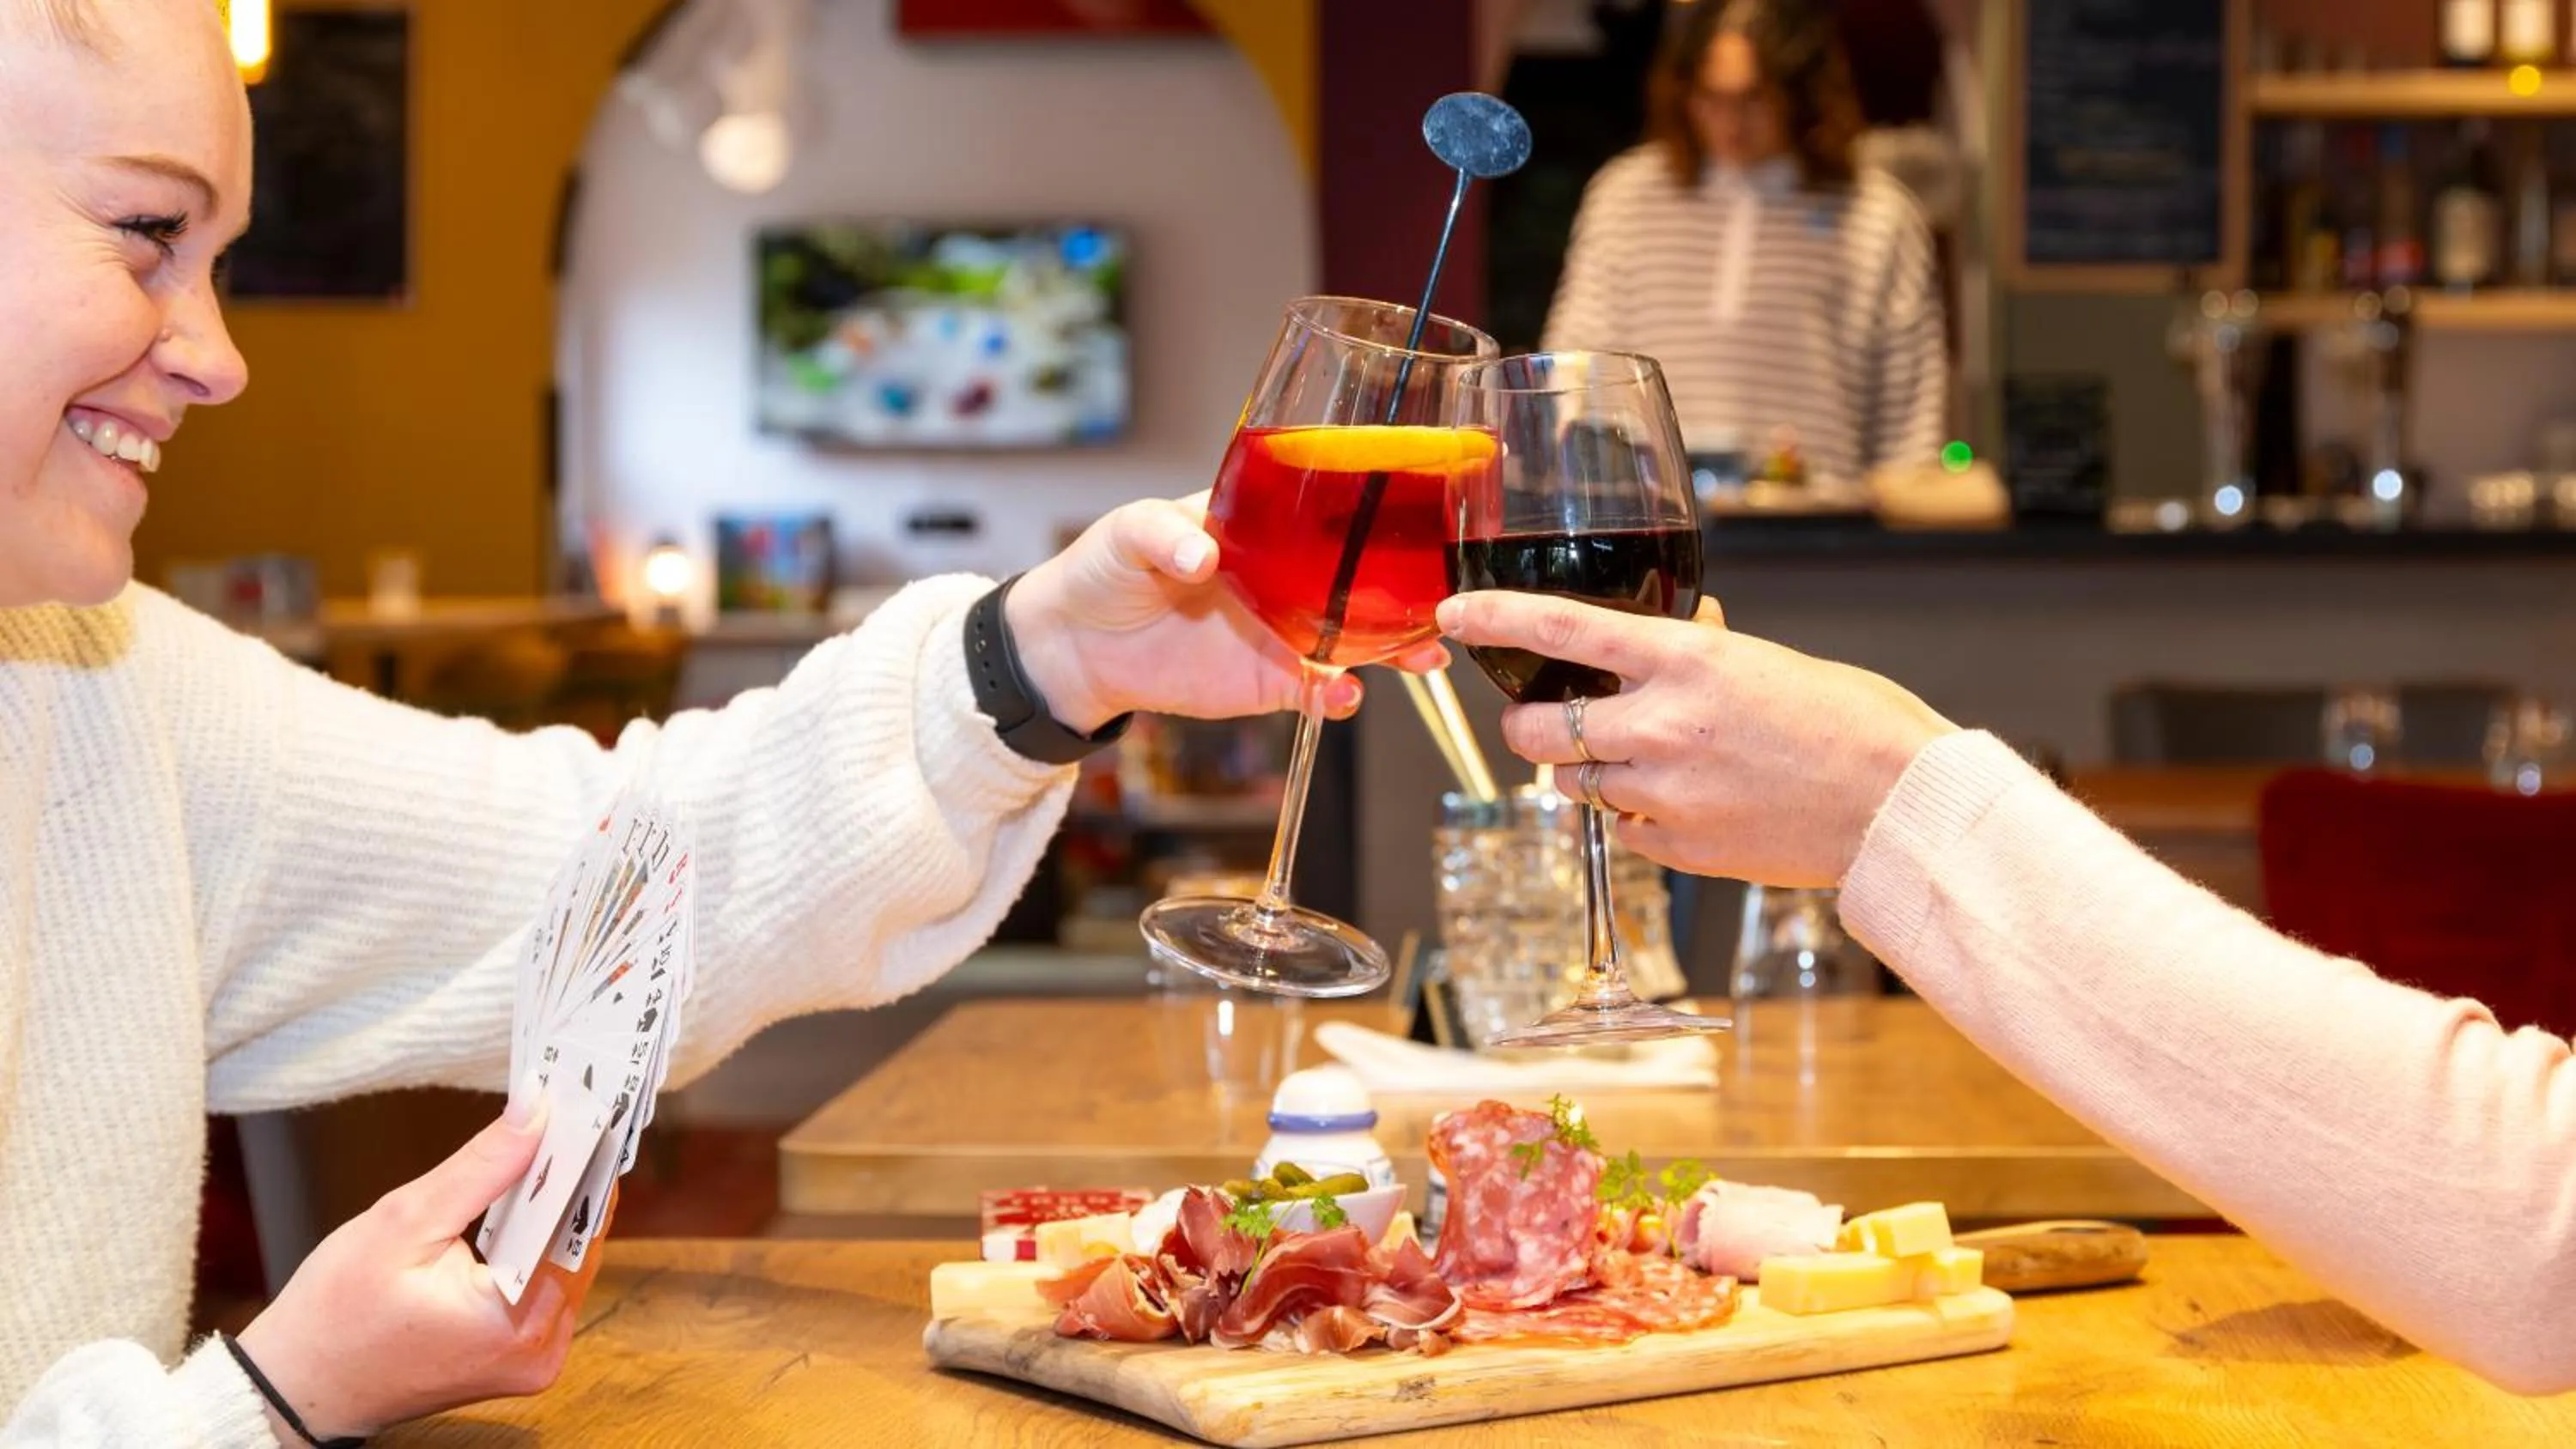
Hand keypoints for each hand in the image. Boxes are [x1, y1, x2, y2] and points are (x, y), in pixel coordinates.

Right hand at [233, 1105, 614, 1437]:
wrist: (296, 1386)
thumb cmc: (334, 1315)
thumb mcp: (404, 1223)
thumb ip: (481, 1167)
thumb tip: (535, 1111)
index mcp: (519, 1324)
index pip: (578, 1227)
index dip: (582, 1165)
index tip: (586, 1112)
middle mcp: (539, 1351)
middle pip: (576, 1245)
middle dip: (568, 1183)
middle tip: (561, 1116)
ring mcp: (531, 1360)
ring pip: (562, 1262)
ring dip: (552, 1212)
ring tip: (544, 1148)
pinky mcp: (516, 1356)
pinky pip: (542, 1285)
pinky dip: (533, 1244)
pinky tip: (521, 1202)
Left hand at [1005, 495, 1447, 731]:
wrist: (1076, 648)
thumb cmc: (1104, 569)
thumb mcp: (1130, 532)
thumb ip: (1166, 534)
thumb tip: (1202, 553)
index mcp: (1263, 527)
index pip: (1329, 517)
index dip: (1374, 522)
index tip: (1414, 527)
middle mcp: (1286, 577)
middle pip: (1361, 581)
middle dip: (1409, 593)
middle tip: (1444, 603)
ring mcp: (1283, 630)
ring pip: (1356, 639)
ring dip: (1393, 649)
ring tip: (1423, 656)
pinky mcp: (1269, 680)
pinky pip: (1318, 691)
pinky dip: (1338, 698)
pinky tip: (1346, 699)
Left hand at [1436, 593, 1956, 886]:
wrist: (1897, 803)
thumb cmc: (1851, 721)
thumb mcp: (1766, 661)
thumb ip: (1699, 652)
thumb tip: (1667, 636)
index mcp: (1685, 660)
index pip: (1561, 628)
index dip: (1496, 618)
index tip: (1455, 614)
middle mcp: (1661, 725)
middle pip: (1538, 733)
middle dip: (1531, 727)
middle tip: (1548, 721)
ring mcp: (1665, 793)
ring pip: (1575, 786)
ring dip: (1586, 773)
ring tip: (1640, 763)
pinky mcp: (1680, 848)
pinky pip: (1623, 830)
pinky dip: (1634, 817)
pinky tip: (1683, 803)